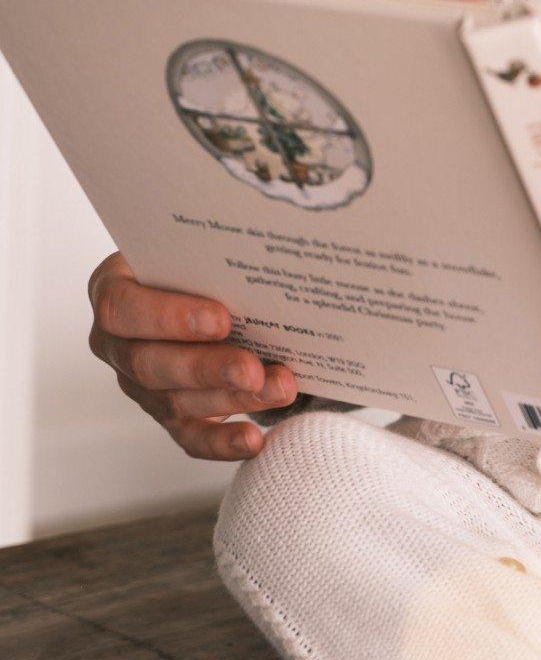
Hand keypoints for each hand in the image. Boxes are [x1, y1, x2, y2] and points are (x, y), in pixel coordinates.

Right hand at [87, 252, 298, 459]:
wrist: (205, 283)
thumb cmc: (201, 258)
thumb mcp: (198, 247)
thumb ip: (215, 252)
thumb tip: (267, 250)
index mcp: (114, 289)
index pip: (123, 308)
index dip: (170, 317)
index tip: (222, 319)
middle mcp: (117, 342)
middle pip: (151, 364)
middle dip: (209, 368)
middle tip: (255, 368)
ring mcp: (139, 383)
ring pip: (176, 401)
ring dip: (232, 399)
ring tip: (279, 389)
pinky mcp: (167, 414)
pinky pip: (189, 437)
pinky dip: (222, 442)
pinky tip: (256, 439)